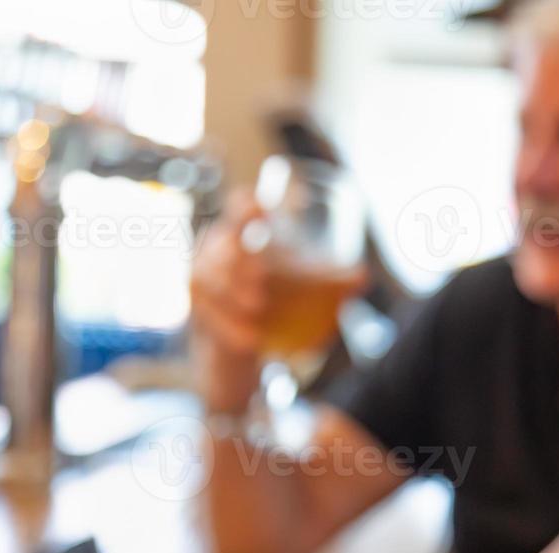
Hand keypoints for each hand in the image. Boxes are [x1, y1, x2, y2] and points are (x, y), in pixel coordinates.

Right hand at [191, 188, 366, 413]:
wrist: (240, 340)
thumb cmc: (274, 300)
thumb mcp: (303, 288)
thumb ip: (330, 280)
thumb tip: (363, 277)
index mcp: (242, 232)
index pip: (239, 206)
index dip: (246, 206)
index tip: (261, 211)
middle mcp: (215, 249)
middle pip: (220, 243)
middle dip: (237, 260)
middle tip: (262, 281)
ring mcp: (199, 279)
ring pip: (204, 277)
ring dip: (229, 293)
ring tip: (257, 309)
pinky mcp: (195, 310)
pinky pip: (205, 315)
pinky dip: (228, 328)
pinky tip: (251, 341)